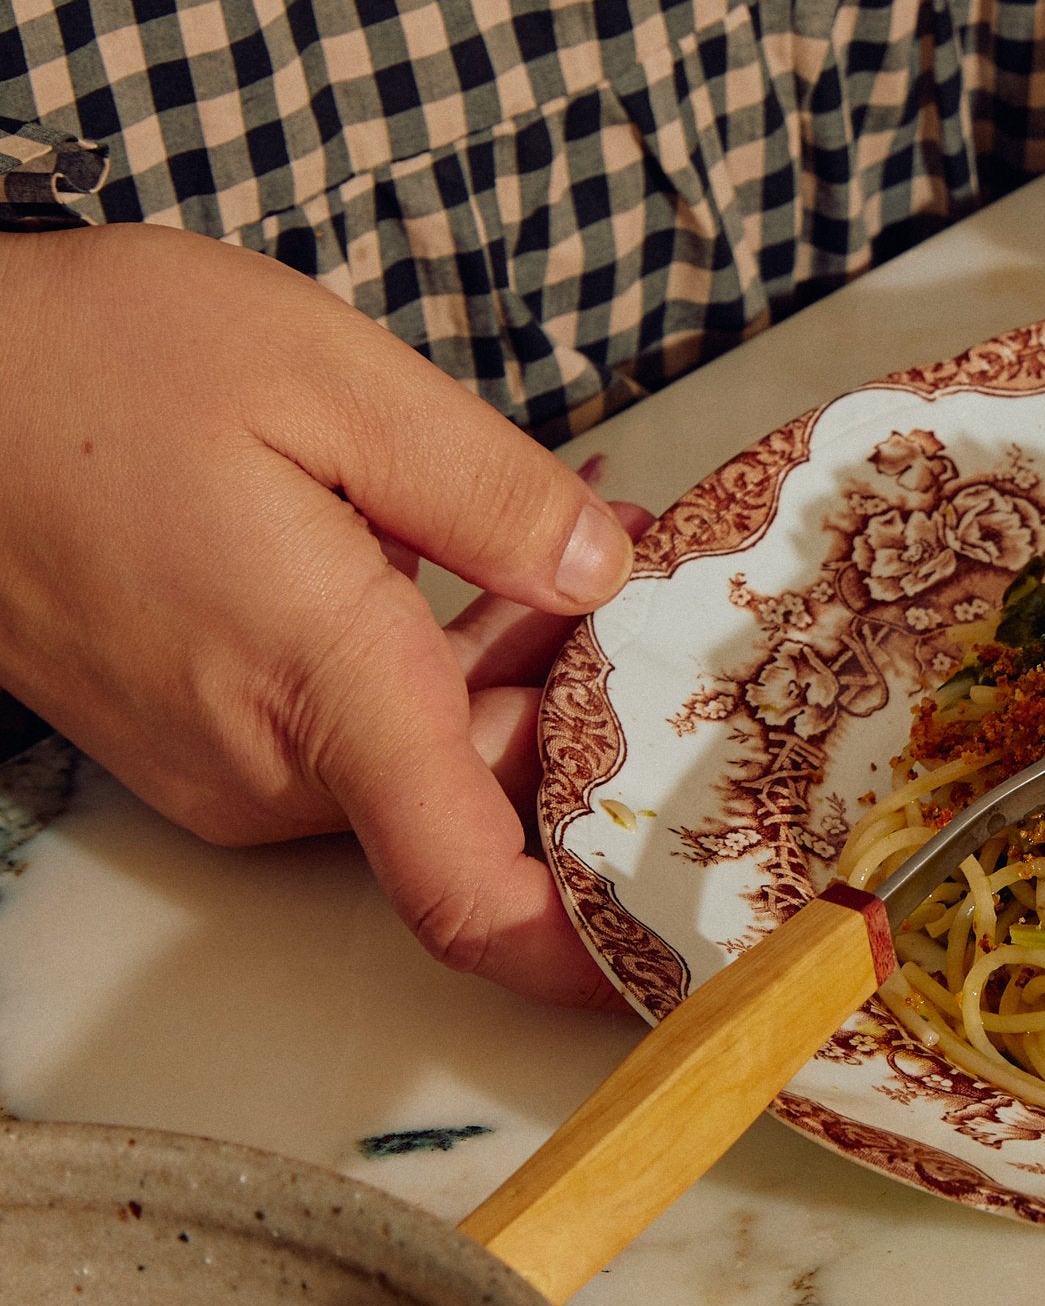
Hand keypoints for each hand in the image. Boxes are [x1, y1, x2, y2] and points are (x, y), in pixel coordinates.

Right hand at [0, 226, 642, 1001]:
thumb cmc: (94, 362)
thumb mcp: (324, 376)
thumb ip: (488, 490)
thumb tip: (604, 572)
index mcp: (322, 691)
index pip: (469, 895)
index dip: (589, 944)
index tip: (689, 933)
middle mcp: (270, 768)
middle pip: (483, 807)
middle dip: (585, 712)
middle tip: (641, 567)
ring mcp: (223, 767)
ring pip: (424, 766)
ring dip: (509, 674)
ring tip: (555, 530)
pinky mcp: (194, 742)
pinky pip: (351, 738)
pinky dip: (428, 670)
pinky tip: (455, 558)